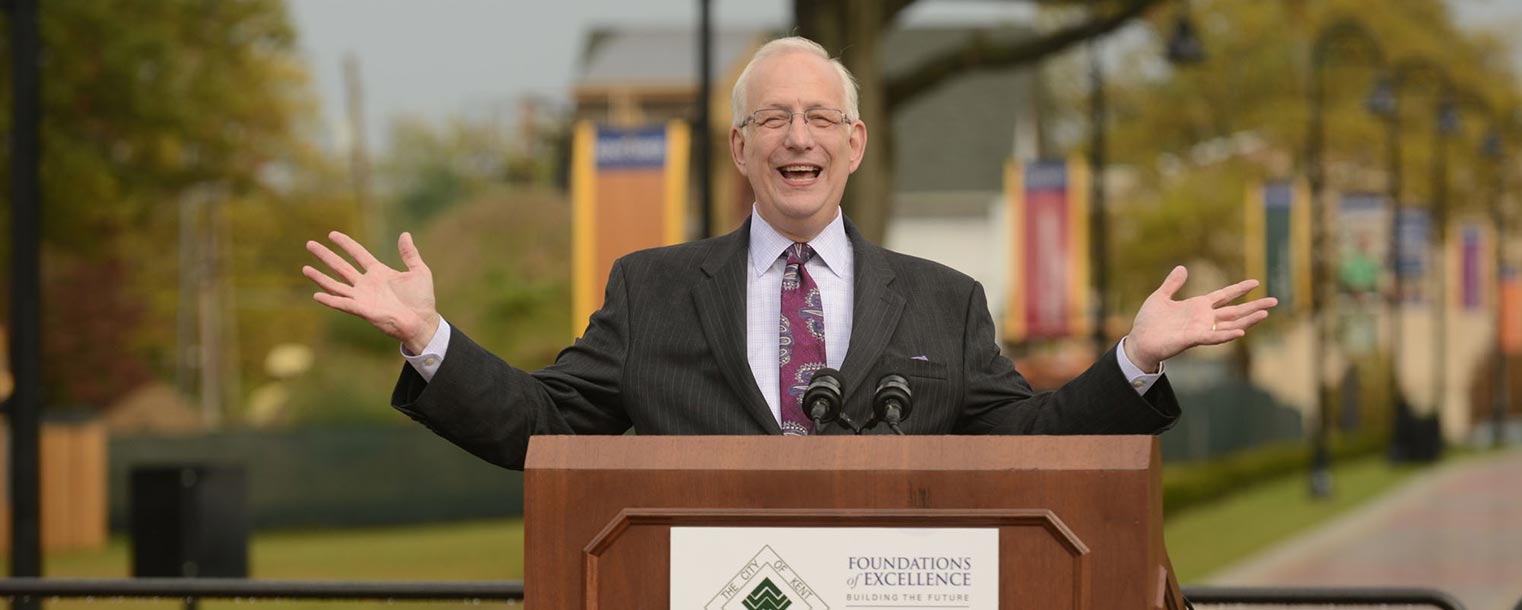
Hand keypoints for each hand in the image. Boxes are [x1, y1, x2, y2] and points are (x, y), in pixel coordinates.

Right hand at [303, 231, 439, 353]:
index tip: (332, 234)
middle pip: (341, 267)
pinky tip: (316, 295)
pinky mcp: (362, 310)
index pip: (358, 254)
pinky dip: (330, 300)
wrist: (422, 321)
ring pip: (336, 285)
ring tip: (305, 268)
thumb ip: (410, 254)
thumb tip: (405, 234)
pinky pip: (343, 303)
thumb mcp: (419, 271)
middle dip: (325, 256)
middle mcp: (367, 284)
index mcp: (379, 273)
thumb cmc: (422, 299)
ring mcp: (363, 297)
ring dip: (320, 277)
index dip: (346, 244)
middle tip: (310, 244)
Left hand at [1124, 265, 1276, 371]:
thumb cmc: (1149, 322)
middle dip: (1254, 306)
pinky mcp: (1193, 339)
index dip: (1239, 289)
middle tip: (1274, 301)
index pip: (1224, 296)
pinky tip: (1241, 332)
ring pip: (1230, 324)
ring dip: (1247, 320)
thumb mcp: (1160, 297)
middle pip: (1234, 311)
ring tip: (1265, 314)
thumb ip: (1172, 284)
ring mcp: (1200, 329)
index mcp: (1197, 306)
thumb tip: (1182, 267)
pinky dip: (1226, 335)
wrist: (1139, 340)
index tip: (1256, 282)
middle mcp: (1203, 318)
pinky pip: (1213, 337)